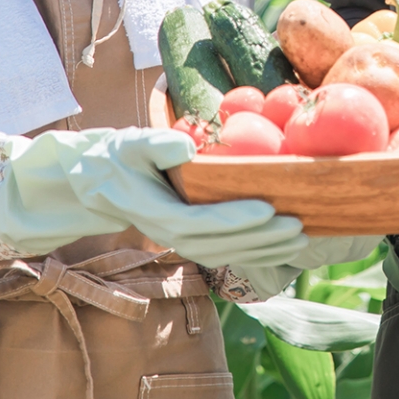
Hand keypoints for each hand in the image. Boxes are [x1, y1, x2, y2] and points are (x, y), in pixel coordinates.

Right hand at [0, 128, 309, 267]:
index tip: (269, 208)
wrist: (96, 182)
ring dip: (266, 250)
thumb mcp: (130, 143)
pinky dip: (257, 253)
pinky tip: (284, 245)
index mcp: (155, 212)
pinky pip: (226, 252)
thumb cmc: (117, 156)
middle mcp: (169, 234)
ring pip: (226, 255)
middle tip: (299, 225)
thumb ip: (156, 144)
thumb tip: (187, 144)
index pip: (200, 222)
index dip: (235, 219)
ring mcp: (181, 241)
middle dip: (262, 239)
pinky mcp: (191, 240)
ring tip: (302, 236)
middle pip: (220, 246)